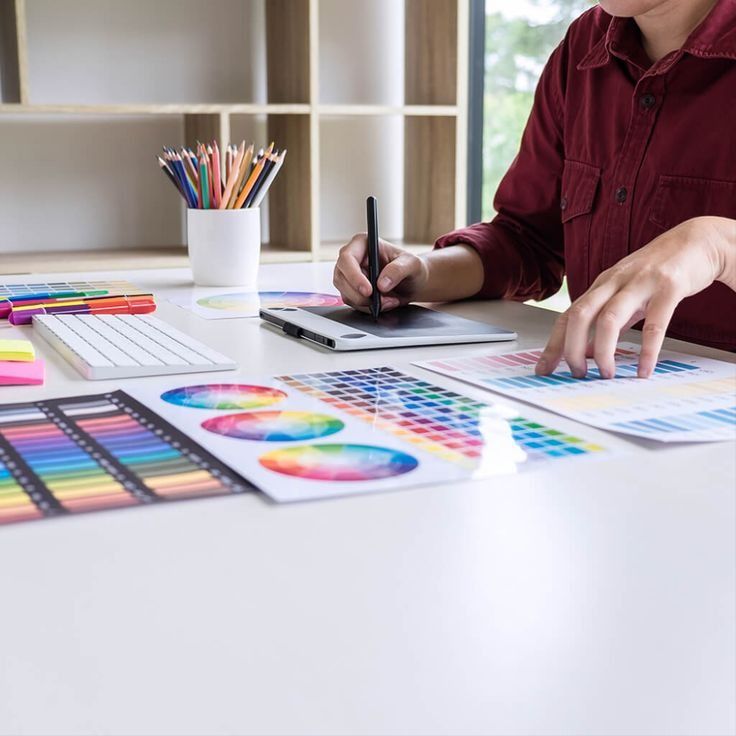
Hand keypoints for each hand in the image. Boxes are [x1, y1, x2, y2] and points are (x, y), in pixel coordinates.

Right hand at [333, 234, 428, 311]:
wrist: (413, 282)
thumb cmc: (411, 267)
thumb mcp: (412, 264)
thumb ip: (398, 270)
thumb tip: (381, 284)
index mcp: (362, 243)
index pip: (347, 258)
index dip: (354, 276)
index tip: (368, 291)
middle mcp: (352, 258)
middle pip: (341, 278)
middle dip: (360, 295)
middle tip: (380, 301)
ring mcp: (350, 275)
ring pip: (346, 294)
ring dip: (367, 303)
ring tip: (389, 301)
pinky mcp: (352, 290)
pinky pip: (353, 303)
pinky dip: (368, 308)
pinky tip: (384, 304)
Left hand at [536, 217, 731, 378]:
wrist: (697, 241)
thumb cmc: (657, 271)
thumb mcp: (625, 294)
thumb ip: (607, 321)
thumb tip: (588, 351)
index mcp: (601, 285)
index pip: (568, 315)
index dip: (553, 344)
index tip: (543, 368)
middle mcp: (615, 281)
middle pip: (581, 315)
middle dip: (572, 348)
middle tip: (577, 373)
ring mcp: (641, 282)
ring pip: (610, 318)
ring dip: (604, 351)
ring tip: (606, 374)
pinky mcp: (669, 286)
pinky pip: (655, 323)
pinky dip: (647, 350)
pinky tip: (644, 369)